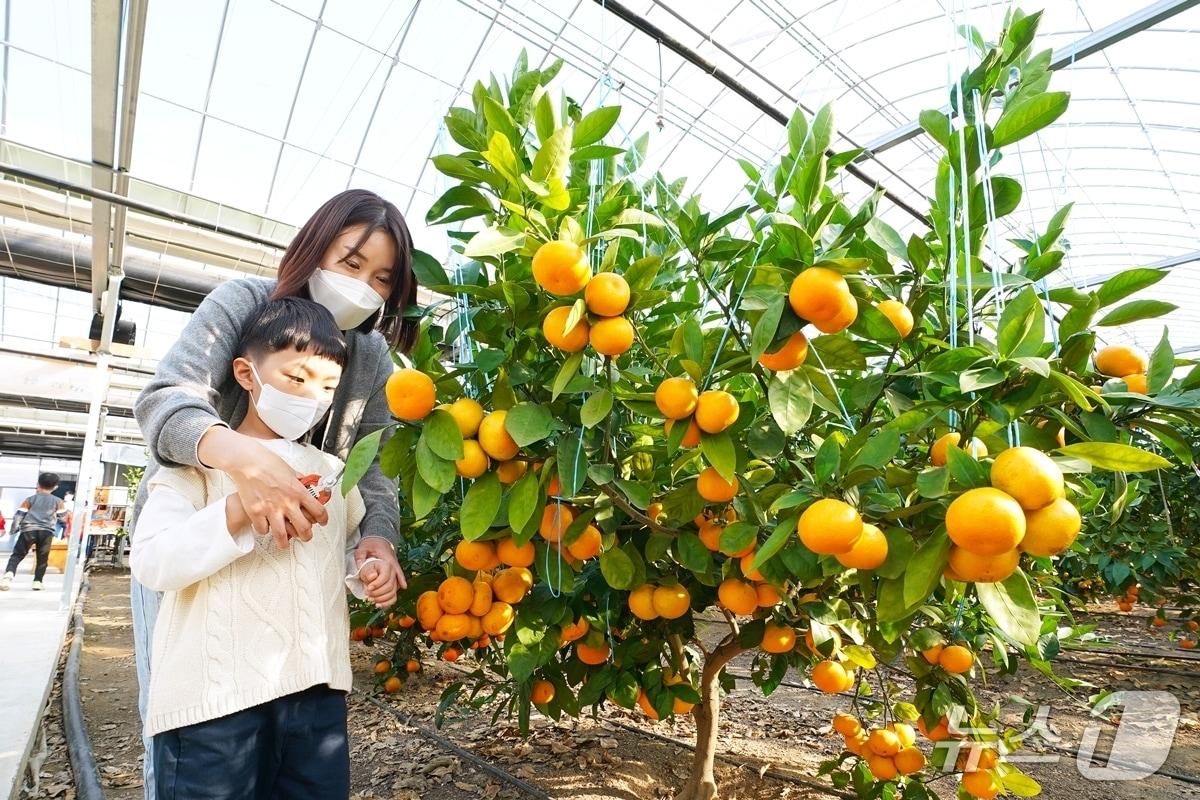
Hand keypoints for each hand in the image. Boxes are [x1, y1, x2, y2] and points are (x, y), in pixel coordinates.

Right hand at [201, 428, 328, 548]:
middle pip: (304, 529)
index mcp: (299, 492)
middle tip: (305, 536)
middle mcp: (287, 503)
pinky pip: (263, 530)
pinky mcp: (255, 513)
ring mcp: (271, 510)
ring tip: (285, 542)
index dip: (324, 519)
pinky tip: (266, 526)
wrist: (248, 462)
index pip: (319, 512)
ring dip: (285, 542)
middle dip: (307, 536)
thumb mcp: (291, 471)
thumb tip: (307, 487)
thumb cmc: (268, 463)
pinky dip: (265, 530)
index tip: (323, 522)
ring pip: (282, 536)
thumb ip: (300, 482)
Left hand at [354, 537, 404, 606]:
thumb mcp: (362, 548)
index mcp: (388, 561)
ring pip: (394, 590)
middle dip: (379, 592)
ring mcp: (395, 575)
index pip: (387, 575)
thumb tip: (365, 573)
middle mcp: (394, 569)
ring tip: (373, 601)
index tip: (368, 588)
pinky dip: (389, 600)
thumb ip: (361, 558)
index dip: (378, 584)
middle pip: (391, 585)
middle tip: (368, 595)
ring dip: (384, 598)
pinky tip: (380, 604)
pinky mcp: (393, 580)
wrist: (380, 540)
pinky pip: (395, 592)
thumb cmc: (371, 545)